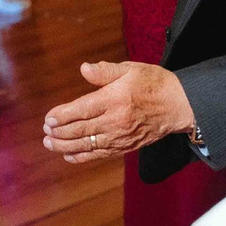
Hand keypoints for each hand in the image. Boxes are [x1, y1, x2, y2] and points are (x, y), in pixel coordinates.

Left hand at [41, 61, 193, 163]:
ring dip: (65, 146)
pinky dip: (82, 156)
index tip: (49, 118)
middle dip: (60, 132)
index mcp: (114, 99)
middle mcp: (115, 120)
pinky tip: (69, 156)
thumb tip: (84, 68)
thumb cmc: (154, 83)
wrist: (179, 106)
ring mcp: (120, 136)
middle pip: (80, 130)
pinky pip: (100, 154)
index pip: (81, 110)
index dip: (62, 115)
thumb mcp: (131, 69)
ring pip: (87, 145)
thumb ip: (105, 71)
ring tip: (50, 144)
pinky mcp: (125, 146)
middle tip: (46, 131)